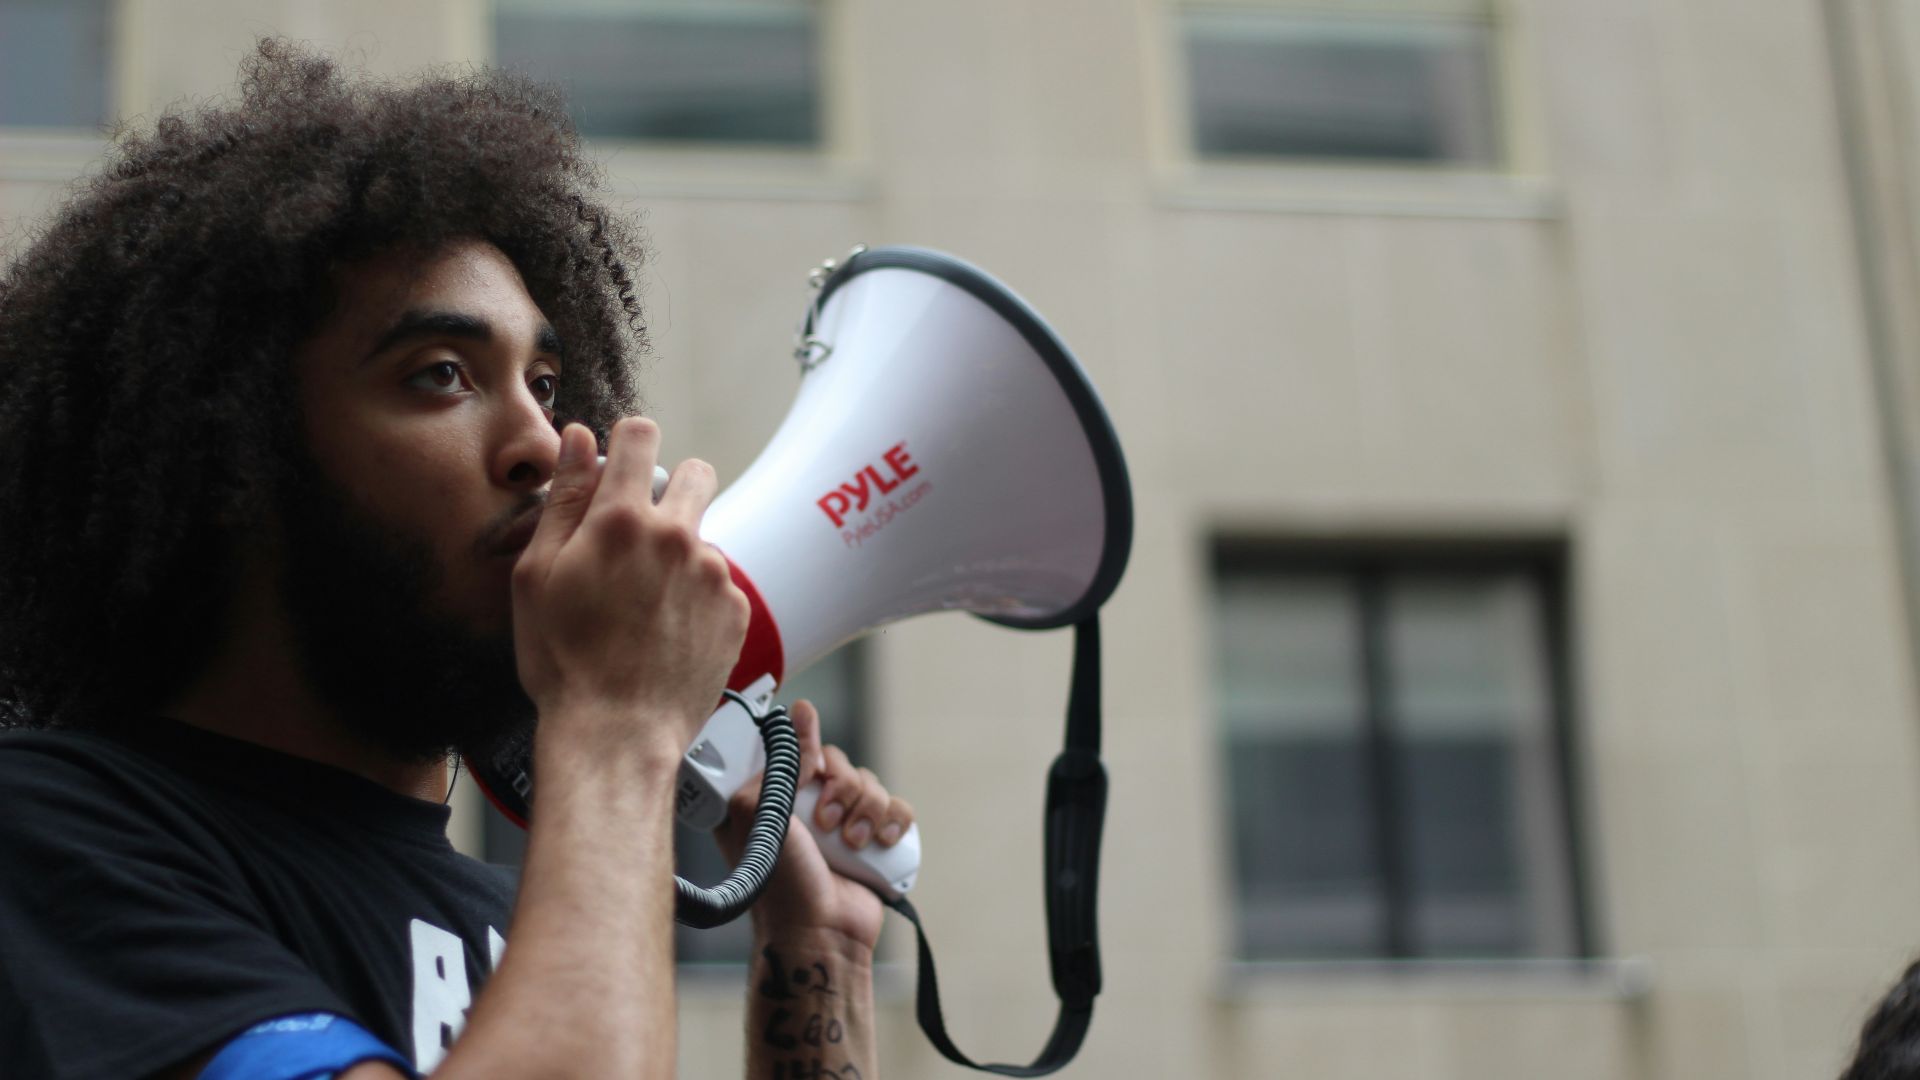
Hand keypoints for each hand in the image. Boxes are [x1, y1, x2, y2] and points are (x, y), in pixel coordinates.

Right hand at [511, 418, 747, 759]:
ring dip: (681, 553)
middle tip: (643, 530)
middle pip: (696, 472)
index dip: (627, 442)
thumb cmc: (565, 662)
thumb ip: (563, 499)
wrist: (617, 733)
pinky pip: (719, 582)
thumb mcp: (537, 575)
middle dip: (672, 489)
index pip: (641, 435)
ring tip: (645, 602)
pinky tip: (667, 630)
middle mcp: (677, 538)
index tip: (621, 463)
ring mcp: (713, 574)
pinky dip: (698, 596)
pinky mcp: (735, 609)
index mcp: (622, 520)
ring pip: (704, 535)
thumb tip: (577, 439)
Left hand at [717, 700, 915, 951]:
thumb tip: (802, 712)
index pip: (796, 747)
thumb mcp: (761, 814)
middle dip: (840, 788)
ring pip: (871, 784)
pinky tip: (879, 842)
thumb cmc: (780, 882)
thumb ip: (780, 761)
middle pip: (839, 762)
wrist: (820, 932)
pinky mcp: (874, 839)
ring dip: (866, 810)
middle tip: (826, 822)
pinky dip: (893, 821)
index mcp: (771, 796)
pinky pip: (898, 807)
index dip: (808, 751)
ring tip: (851, 844)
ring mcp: (843, 822)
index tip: (811, 769)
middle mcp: (806, 807)